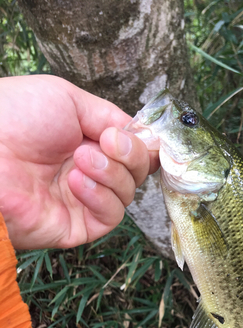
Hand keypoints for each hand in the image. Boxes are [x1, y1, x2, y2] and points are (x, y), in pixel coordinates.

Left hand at [0, 75, 158, 249]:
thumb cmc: (14, 118)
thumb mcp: (67, 99)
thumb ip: (109, 116)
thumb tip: (141, 134)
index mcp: (88, 141)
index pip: (133, 150)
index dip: (140, 144)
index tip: (128, 135)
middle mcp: (89, 171)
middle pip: (137, 172)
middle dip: (130, 156)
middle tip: (107, 144)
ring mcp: (84, 199)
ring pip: (128, 193)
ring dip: (112, 174)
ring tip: (80, 160)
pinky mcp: (78, 226)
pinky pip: (111, 216)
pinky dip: (101, 197)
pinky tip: (77, 182)